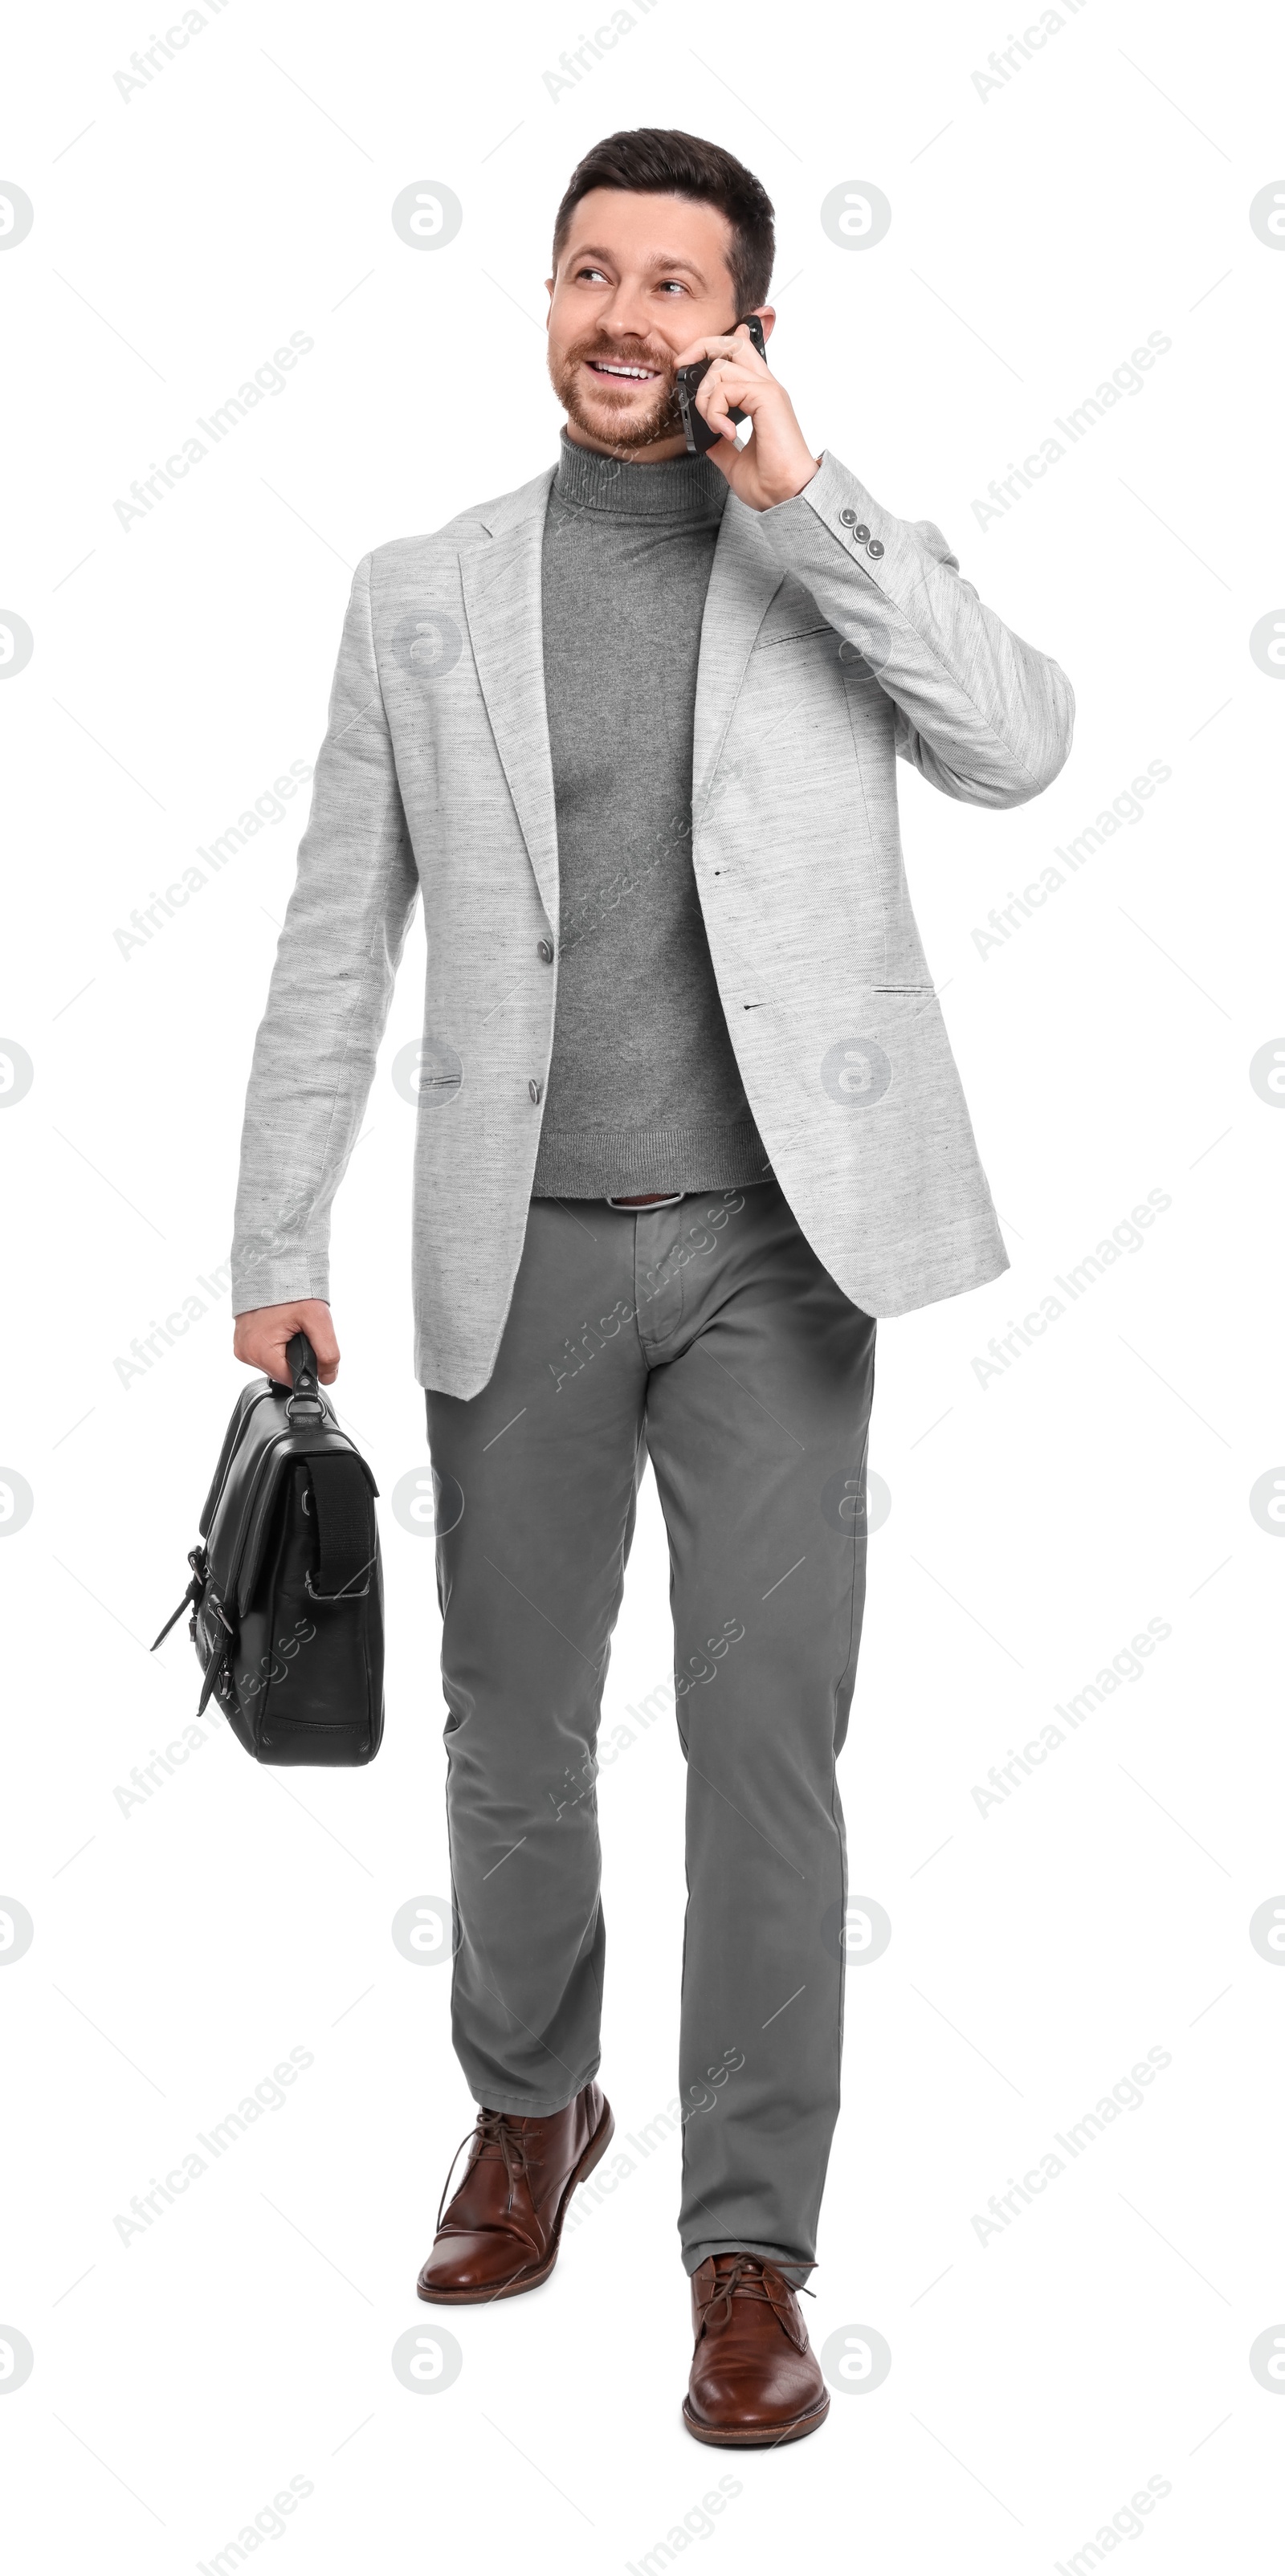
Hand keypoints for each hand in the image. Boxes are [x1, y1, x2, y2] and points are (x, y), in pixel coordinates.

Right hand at [232, 1297, 338, 1385]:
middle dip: (296, 1355)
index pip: (291, 1379)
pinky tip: (280, 1326)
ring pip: (274, 1362)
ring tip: (290, 1325)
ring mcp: (241, 1346)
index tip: (310, 1346)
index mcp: (259, 1352)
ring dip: (287, 1349)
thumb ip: (328, 1353)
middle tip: (299, 1330)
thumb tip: (328, 1377)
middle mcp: (245, 1352)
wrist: (273, 1265)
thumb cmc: (291, 1289)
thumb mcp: (318, 1320)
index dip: (307, 1367)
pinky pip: (265, 1351)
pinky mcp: (242, 1340)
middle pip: (282, 1371)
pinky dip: (277, 1342)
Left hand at [674, 322, 819, 511]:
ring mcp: (768, 390)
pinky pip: (727, 386)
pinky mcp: (767, 397)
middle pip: (733, 342)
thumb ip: (718, 441)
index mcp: (760, 399)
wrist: (786, 497)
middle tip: (681, 366)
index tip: (688, 362)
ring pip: (722, 364)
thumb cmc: (769, 482)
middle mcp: (766, 389)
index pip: (741, 353)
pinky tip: (725, 432)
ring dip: (705, 397)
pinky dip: (715, 410)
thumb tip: (701, 435)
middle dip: (701, 346)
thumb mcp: (731, 458)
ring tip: (713, 426)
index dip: (714, 347)